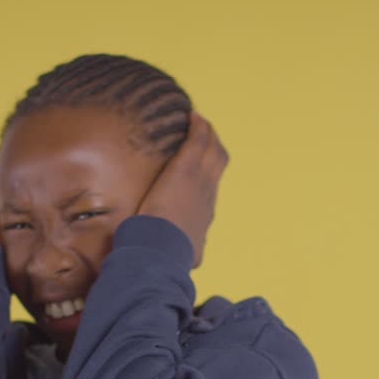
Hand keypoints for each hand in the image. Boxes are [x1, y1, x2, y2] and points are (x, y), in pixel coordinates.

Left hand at [136, 111, 228, 268]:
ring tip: (197, 123)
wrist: (161, 251)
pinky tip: (192, 115)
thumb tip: (189, 263)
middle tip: (202, 138)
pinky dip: (199, 126)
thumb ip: (184, 256)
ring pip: (213, 150)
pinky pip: (199, 140)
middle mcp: (208, 196)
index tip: (198, 172)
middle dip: (212, 151)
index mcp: (203, 217)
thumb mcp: (180, 259)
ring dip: (207, 135)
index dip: (206, 178)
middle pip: (218, 165)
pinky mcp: (188, 168)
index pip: (209, 191)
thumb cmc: (163, 257)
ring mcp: (201, 181)